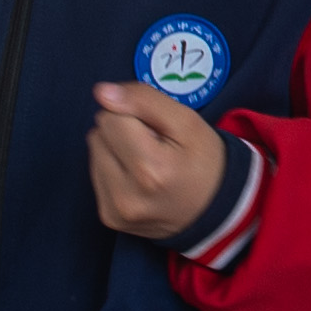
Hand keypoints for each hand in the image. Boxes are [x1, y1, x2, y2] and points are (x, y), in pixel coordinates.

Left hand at [87, 79, 226, 241]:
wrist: (215, 208)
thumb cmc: (203, 160)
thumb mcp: (186, 121)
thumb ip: (144, 100)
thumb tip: (102, 92)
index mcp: (150, 169)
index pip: (112, 116)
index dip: (135, 115)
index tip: (157, 131)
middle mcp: (127, 196)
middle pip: (99, 134)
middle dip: (124, 132)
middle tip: (155, 147)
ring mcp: (116, 211)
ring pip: (94, 152)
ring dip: (116, 150)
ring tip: (147, 162)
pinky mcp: (109, 217)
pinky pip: (96, 174)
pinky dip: (114, 169)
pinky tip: (137, 178)